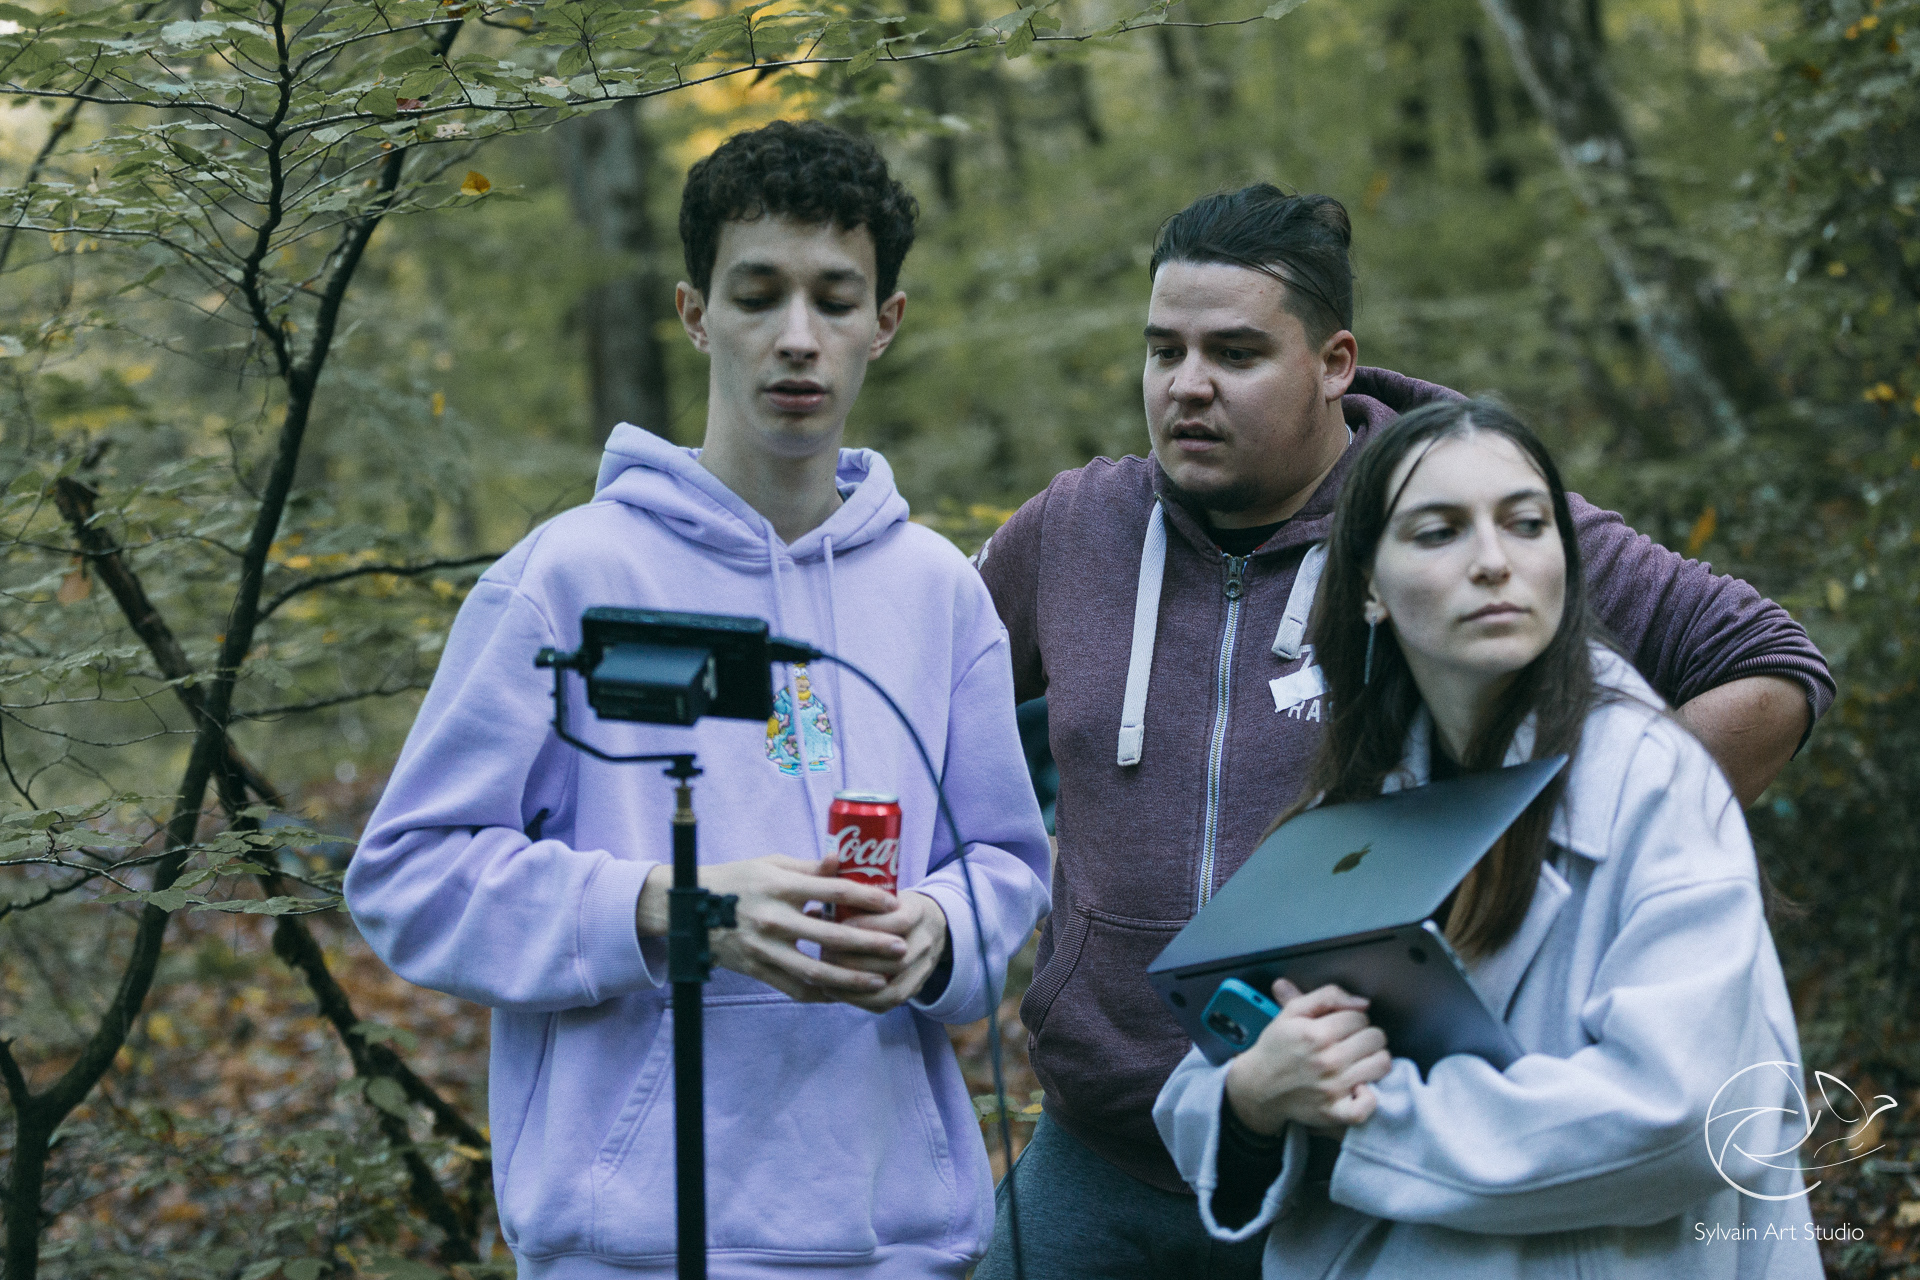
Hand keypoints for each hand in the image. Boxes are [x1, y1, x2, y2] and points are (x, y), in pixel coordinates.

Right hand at [635, 855, 906, 1003]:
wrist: (689, 909)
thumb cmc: (737, 880)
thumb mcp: (770, 864)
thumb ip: (809, 867)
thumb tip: (843, 860)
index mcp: (779, 885)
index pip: (832, 892)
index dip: (866, 898)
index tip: (893, 903)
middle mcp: (773, 918)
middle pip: (830, 936)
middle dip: (870, 944)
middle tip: (900, 948)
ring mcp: (763, 948)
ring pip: (814, 971)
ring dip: (851, 979)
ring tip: (879, 981)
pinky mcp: (756, 969)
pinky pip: (794, 987)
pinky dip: (821, 994)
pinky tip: (845, 995)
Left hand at [818, 890, 949, 1013]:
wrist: (931, 924)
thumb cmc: (894, 907)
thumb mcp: (882, 894)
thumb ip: (852, 898)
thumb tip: (810, 911)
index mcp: (918, 913)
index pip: (898, 922)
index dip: (865, 927)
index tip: (835, 926)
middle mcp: (925, 942)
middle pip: (895, 960)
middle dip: (855, 960)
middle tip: (824, 955)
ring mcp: (923, 969)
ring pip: (892, 987)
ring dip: (856, 986)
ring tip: (826, 979)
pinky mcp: (916, 987)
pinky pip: (889, 1002)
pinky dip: (861, 1001)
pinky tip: (837, 993)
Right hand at [1223, 979, 1390, 1137]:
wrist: (1257, 1086)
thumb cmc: (1277, 1048)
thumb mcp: (1292, 1012)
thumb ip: (1327, 996)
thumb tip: (1362, 1002)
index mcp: (1316, 1033)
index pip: (1360, 1016)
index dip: (1352, 1019)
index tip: (1342, 1027)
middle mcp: (1327, 1060)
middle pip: (1376, 1038)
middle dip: (1365, 1036)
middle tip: (1351, 1044)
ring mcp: (1333, 1088)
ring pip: (1382, 1064)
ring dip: (1373, 1060)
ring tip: (1358, 1061)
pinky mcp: (1334, 1112)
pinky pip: (1368, 1106)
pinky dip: (1369, 1098)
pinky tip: (1359, 1088)